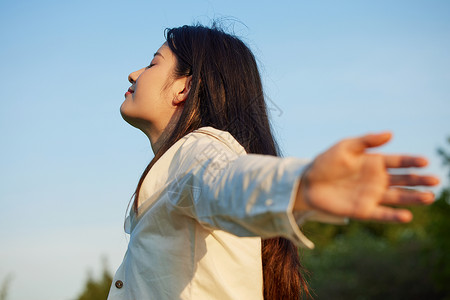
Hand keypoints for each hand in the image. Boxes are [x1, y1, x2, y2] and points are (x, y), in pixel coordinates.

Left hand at [294, 132, 439, 221]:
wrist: (307, 182)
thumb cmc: (326, 162)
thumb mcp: (345, 147)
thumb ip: (367, 141)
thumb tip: (391, 133)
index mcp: (375, 162)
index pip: (399, 161)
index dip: (411, 161)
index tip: (424, 161)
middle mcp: (377, 179)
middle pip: (404, 180)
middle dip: (419, 180)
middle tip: (435, 180)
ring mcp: (372, 195)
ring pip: (398, 197)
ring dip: (413, 198)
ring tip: (429, 197)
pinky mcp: (363, 210)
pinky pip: (381, 214)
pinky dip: (394, 215)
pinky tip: (407, 215)